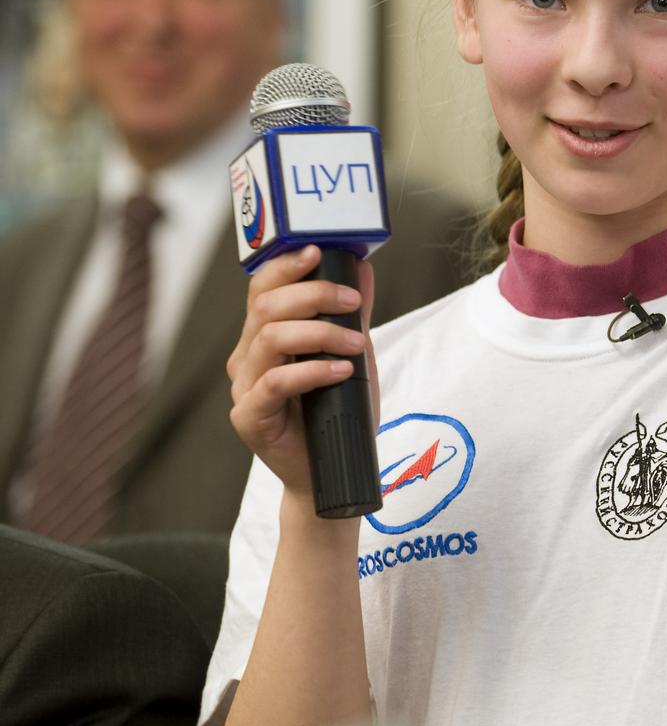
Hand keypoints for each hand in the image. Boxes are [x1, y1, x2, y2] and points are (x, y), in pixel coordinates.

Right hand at [227, 246, 376, 500]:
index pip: (262, 289)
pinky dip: (311, 370)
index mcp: (263, 337)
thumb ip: (353, 314)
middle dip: (313, 295)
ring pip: (269, 338)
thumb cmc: (337, 413)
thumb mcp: (353, 355)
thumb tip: (363, 269)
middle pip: (265, 307)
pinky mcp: (250, 418)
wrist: (330, 474)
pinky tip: (339, 371)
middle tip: (351, 302)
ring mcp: (244, 388)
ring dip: (320, 333)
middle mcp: (247, 358)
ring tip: (355, 344)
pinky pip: (275, 382)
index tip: (319, 251)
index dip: (286, 265)